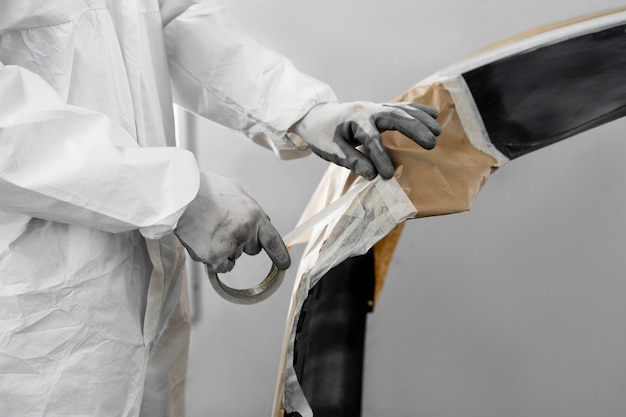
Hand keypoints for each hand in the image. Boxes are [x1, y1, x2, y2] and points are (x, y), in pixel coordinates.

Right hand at [174, 172, 289, 273]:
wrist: (179, 194)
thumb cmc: (206, 190)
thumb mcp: (237, 193)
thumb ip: (251, 211)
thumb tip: (263, 223)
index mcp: (253, 216)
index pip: (273, 241)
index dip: (280, 255)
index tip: (284, 264)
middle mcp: (244, 232)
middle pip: (253, 250)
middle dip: (243, 243)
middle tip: (225, 228)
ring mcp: (229, 246)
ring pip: (234, 258)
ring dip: (225, 250)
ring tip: (209, 230)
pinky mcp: (212, 256)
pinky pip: (220, 266)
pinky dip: (214, 259)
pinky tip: (204, 242)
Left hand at [291, 101, 440, 179]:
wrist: (316, 116)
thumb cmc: (323, 135)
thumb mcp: (331, 150)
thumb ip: (351, 160)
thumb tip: (371, 174)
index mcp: (354, 120)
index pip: (370, 139)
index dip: (380, 157)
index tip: (387, 175)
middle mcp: (368, 110)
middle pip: (395, 117)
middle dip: (414, 130)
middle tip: (431, 144)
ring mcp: (376, 107)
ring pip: (402, 111)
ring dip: (421, 120)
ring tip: (438, 132)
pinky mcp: (380, 109)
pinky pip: (402, 108)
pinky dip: (418, 111)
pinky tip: (433, 116)